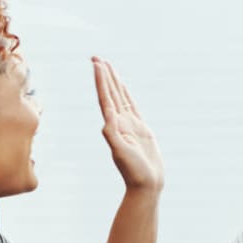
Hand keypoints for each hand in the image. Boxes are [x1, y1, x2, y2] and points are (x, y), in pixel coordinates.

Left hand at [94, 57, 163, 191]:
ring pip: (120, 97)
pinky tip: (123, 88)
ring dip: (113, 82)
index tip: (97, 64)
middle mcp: (119, 122)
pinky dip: (126, 95)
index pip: (105, 98)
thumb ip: (113, 135)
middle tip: (96, 57)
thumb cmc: (134, 172)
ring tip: (107, 66)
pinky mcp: (140, 129)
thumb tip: (107, 118)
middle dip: (104, 75)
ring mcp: (129, 125)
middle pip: (110, 93)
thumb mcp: (121, 153)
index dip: (101, 80)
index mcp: (113, 126)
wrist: (146, 184)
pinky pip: (131, 106)